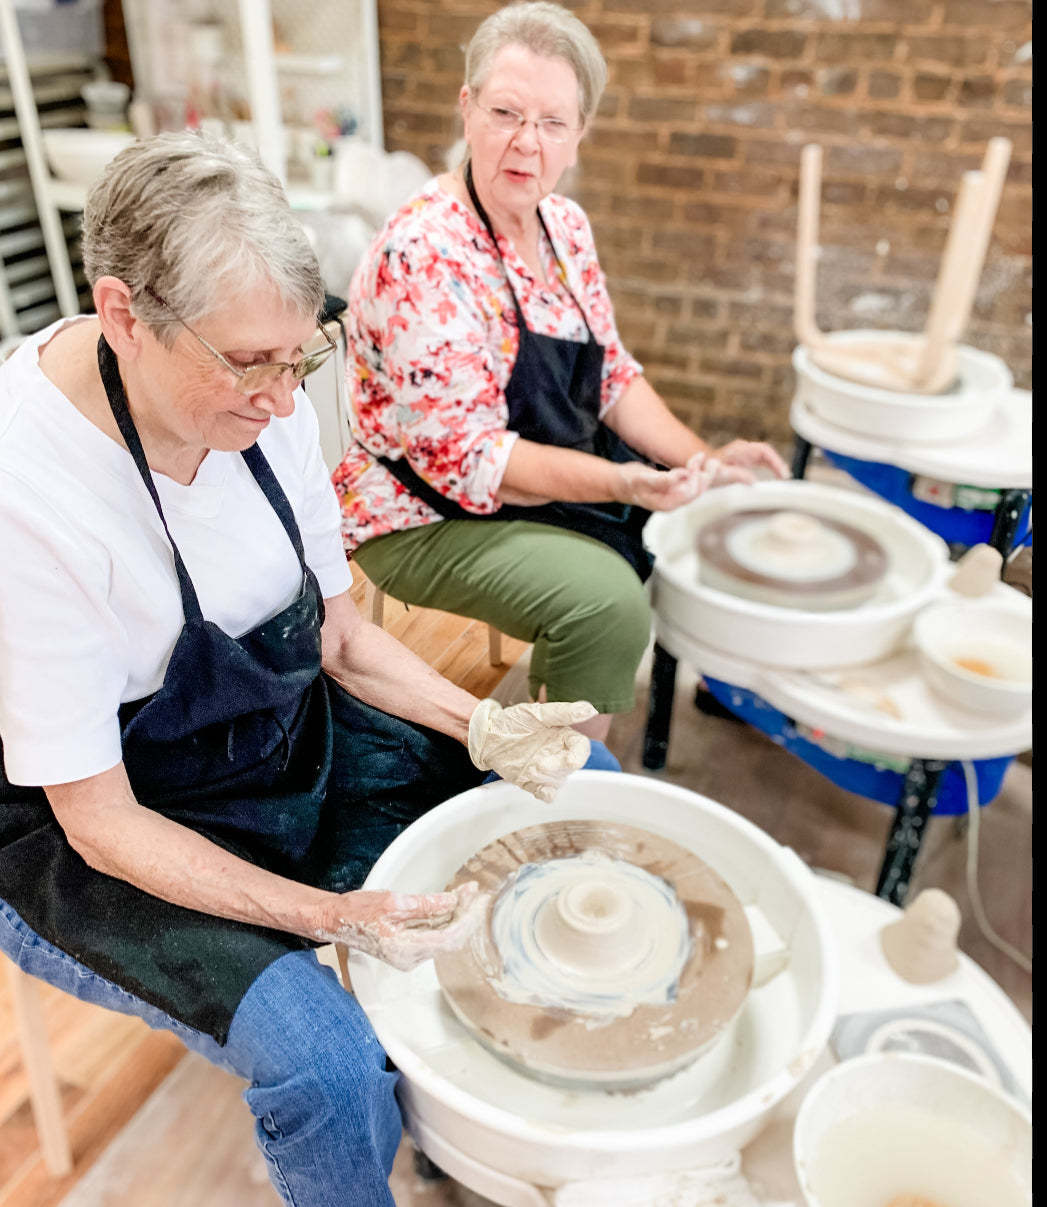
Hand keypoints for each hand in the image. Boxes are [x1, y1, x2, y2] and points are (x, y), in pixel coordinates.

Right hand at [313, 881, 487, 970]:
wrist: (336, 920)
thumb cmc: (357, 911)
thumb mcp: (392, 903)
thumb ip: (424, 905)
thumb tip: (451, 902)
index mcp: (405, 949)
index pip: (449, 938)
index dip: (467, 920)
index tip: (478, 902)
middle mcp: (410, 958)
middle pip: (449, 939)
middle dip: (466, 916)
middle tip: (477, 894)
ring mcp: (410, 955)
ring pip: (443, 937)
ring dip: (457, 916)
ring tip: (468, 894)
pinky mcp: (409, 948)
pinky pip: (434, 935)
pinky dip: (445, 919)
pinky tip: (453, 904)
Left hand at [468, 699, 595, 802]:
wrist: (486, 735)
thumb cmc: (512, 720)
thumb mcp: (537, 712)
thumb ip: (563, 712)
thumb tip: (591, 709)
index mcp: (562, 736)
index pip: (580, 747)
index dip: (579, 754)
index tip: (571, 760)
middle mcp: (557, 753)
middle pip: (570, 766)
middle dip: (558, 767)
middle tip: (539, 764)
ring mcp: (545, 769)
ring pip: (558, 780)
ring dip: (548, 778)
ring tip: (530, 769)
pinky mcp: (532, 782)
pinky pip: (547, 793)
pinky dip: (547, 794)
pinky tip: (540, 789)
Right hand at [616, 458, 707, 510]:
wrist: (619, 484)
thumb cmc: (629, 481)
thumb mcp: (644, 479)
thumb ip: (665, 479)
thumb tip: (685, 474)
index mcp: (667, 503)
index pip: (690, 491)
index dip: (696, 476)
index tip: (697, 459)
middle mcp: (673, 502)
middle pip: (696, 491)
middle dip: (705, 475)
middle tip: (712, 460)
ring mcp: (673, 497)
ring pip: (695, 487)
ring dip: (703, 473)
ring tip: (708, 459)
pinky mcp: (672, 489)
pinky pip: (689, 482)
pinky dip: (695, 472)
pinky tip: (697, 461)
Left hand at [708, 439, 789, 483]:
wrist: (698, 469)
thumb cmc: (708, 471)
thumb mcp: (721, 474)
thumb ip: (737, 476)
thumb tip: (754, 481)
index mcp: (739, 450)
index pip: (763, 450)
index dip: (775, 461)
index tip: (782, 472)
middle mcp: (743, 448)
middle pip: (767, 452)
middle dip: (778, 463)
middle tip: (786, 477)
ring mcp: (745, 453)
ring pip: (766, 456)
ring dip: (776, 465)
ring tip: (784, 477)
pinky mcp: (745, 459)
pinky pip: (762, 461)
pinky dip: (771, 467)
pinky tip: (777, 475)